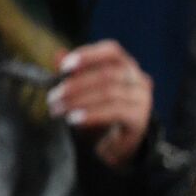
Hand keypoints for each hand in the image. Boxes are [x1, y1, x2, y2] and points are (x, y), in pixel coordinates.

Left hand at [48, 40, 153, 168]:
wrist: (115, 144)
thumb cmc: (99, 111)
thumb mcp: (85, 90)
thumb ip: (74, 73)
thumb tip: (58, 55)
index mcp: (127, 66)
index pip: (112, 51)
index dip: (88, 55)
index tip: (64, 67)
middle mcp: (139, 80)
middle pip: (107, 74)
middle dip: (76, 85)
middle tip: (53, 97)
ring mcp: (142, 100)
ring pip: (109, 93)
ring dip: (79, 101)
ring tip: (59, 109)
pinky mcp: (140, 119)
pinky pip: (115, 112)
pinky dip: (92, 115)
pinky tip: (74, 120)